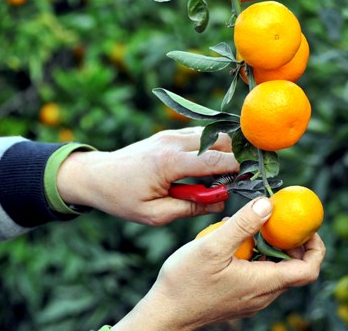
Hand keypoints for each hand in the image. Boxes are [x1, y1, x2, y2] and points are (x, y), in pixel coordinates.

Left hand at [56, 127, 239, 224]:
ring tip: (229, 173)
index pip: (215, 161)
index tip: (251, 180)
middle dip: (236, 157)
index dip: (237, 169)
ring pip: (213, 135)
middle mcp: (172, 142)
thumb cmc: (122, 199)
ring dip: (224, 151)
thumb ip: (190, 208)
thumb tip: (220, 203)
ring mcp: (171, 134)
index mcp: (169, 163)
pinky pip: (200, 136)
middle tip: (244, 177)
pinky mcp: (169, 134)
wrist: (96, 175)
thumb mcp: (155, 214)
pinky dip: (211, 148)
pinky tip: (213, 165)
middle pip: (220, 142)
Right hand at [111, 197, 325, 330]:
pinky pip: (261, 277)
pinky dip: (259, 258)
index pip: (309, 270)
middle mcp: (263, 295)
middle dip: (293, 243)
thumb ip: (243, 225)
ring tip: (257, 228)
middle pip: (295, 270)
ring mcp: (252, 299)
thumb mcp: (213, 246)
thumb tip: (268, 204)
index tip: (305, 228)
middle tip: (280, 220)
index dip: (315, 247)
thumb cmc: (185, 283)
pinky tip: (239, 243)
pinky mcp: (240, 299)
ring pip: (277, 272)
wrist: (164, 313)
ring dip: (274, 249)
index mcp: (264, 284)